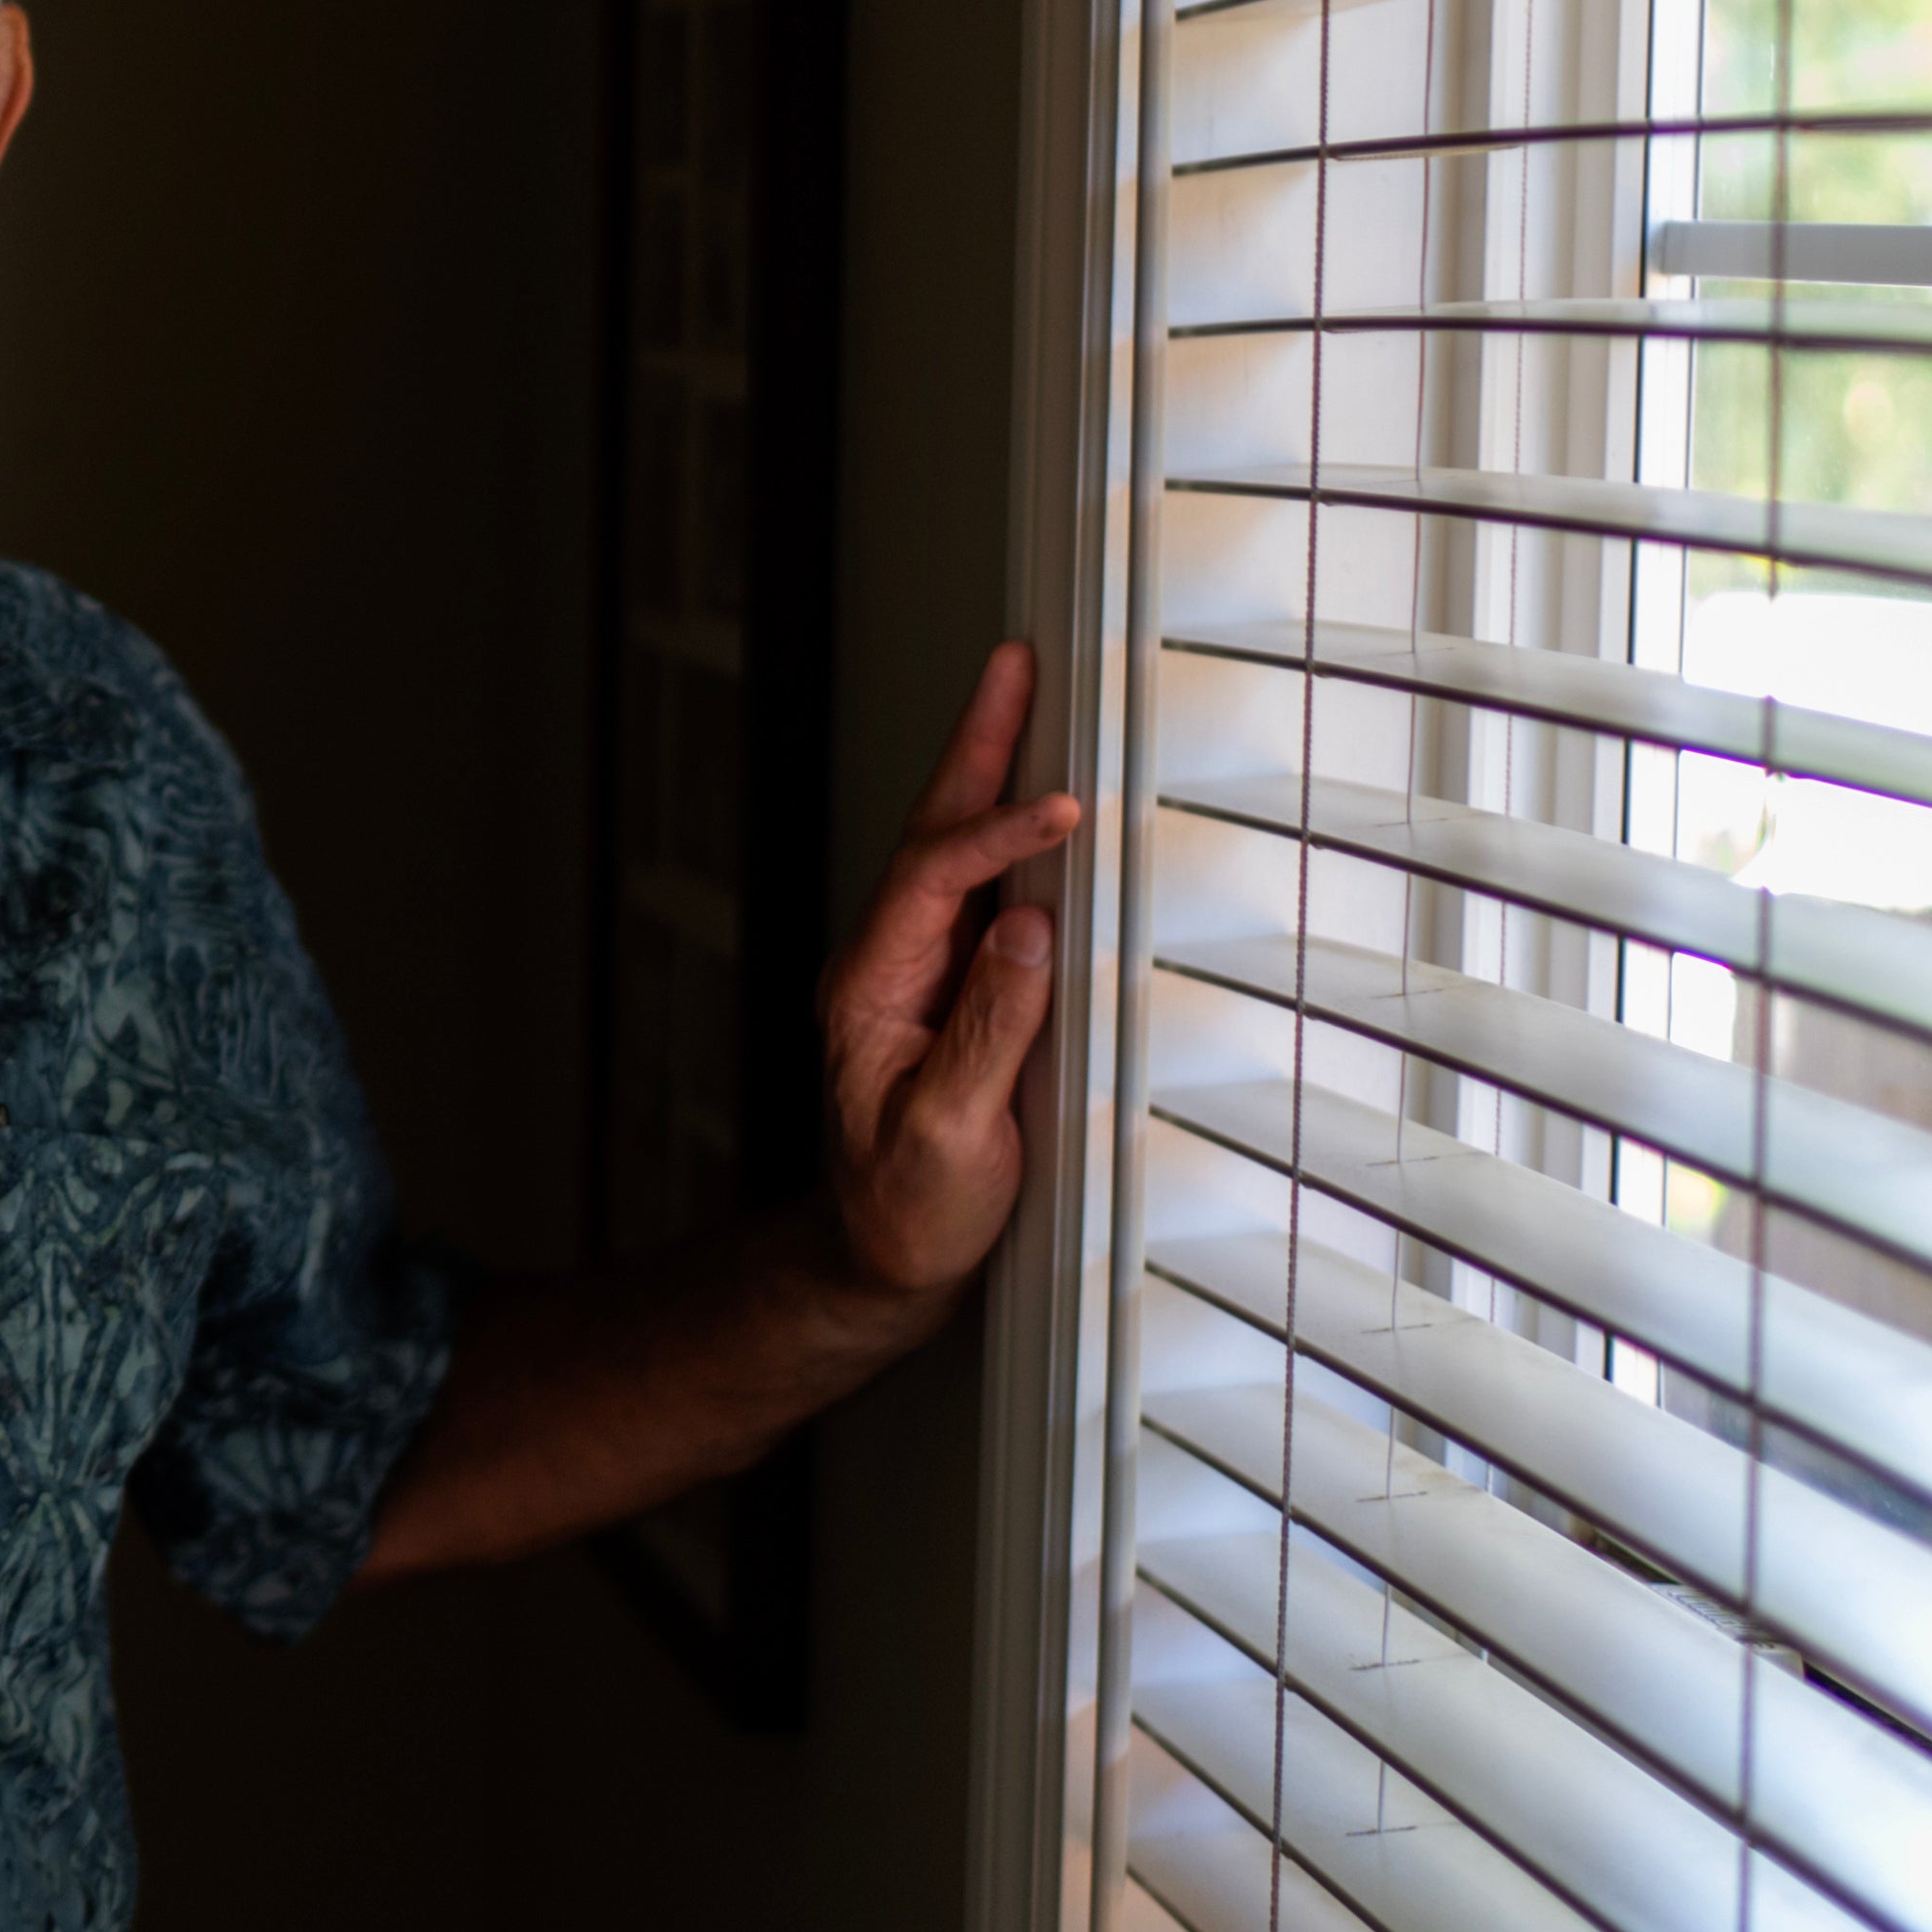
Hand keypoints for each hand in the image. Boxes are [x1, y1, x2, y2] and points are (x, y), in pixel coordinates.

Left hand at [822, 640, 1085, 1302]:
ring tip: (1027, 699)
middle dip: (977, 747)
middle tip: (1013, 666)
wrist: (878, 1264)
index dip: (996, 836)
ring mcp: (925, 976)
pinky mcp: (960, 996)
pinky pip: (990, 898)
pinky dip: (1017, 841)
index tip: (1059, 811)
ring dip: (992, 776)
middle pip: (934, 833)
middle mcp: (893, 966)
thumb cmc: (903, 1213)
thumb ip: (990, 1031)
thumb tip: (1033, 932)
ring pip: (960, 854)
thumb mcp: (947, 1134)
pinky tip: (1045, 808)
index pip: (933, 880)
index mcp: (873, 987)